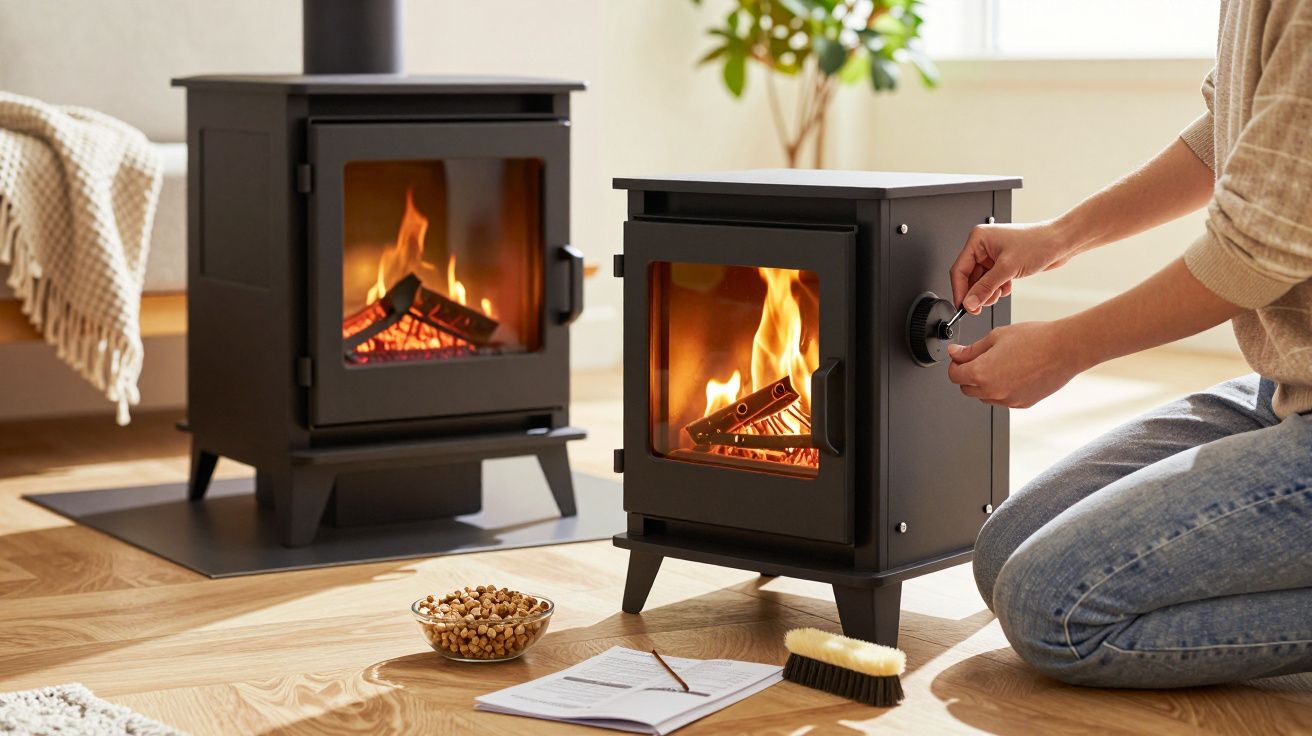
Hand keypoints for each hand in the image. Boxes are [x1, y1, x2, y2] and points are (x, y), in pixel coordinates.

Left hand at [946, 322, 1088, 408]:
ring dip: (984, 383)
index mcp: (981, 373)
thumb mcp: (996, 336)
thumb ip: (971, 349)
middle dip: (967, 374)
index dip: (955, 364)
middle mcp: (992, 391)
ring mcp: (1008, 400)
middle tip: (979, 358)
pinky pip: (1003, 399)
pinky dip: (1002, 389)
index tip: (959, 356)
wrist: (1065, 349)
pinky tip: (1014, 372)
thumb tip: (955, 353)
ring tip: (1001, 363)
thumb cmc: (1035, 339)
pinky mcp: (1022, 404)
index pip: (954, 376)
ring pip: (984, 396)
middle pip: (966, 389)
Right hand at [949, 221, 1078, 313]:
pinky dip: (997, 288)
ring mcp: (992, 255)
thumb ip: (985, 288)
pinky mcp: (1002, 262)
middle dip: (977, 293)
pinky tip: (1008, 287)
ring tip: (1000, 293)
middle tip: (981, 306)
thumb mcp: (1007, 268)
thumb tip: (969, 303)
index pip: (959, 269)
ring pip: (980, 281)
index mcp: (978, 239)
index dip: (960, 290)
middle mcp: (983, 246)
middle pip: (969, 277)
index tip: (963, 307)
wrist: (1061, 242)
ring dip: (989, 292)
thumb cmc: (1039, 243)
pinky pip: (991, 281)